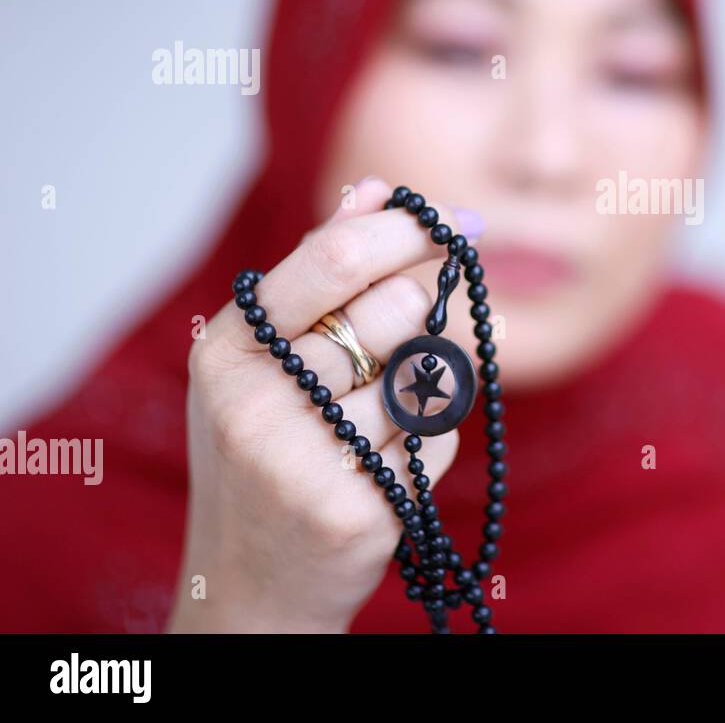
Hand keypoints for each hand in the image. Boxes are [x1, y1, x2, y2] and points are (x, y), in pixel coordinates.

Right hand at [169, 177, 472, 632]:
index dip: (404, 230)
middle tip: (405, 341)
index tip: (447, 223)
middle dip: (420, 316)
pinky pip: (438, 440)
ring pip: (426, 375)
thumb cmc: (269, 454)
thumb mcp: (268, 363)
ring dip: (423, 391)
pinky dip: (429, 446)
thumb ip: (320, 273)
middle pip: (393, 310)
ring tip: (375, 423)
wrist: (252, 586)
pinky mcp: (355, 508)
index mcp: (228, 350)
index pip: (332, 259)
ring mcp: (301, 459)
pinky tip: (383, 471)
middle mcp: (254, 401)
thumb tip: (373, 189)